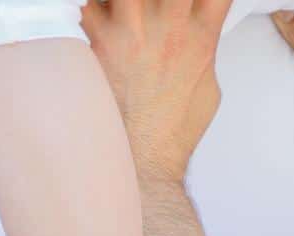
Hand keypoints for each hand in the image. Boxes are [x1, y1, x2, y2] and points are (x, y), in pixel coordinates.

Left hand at [81, 0, 231, 181]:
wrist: (142, 161)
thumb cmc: (170, 133)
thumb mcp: (207, 89)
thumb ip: (205, 52)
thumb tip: (199, 41)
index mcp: (200, 35)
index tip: (192, 2)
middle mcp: (167, 27)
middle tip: (153, 7)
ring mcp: (130, 32)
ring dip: (123, 0)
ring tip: (122, 12)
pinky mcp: (98, 43)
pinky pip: (86, 5)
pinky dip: (89, 7)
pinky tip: (95, 16)